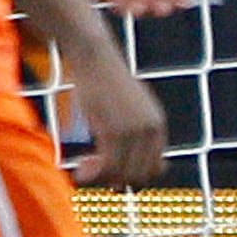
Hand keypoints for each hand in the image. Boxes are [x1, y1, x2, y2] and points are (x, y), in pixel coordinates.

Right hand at [68, 48, 168, 188]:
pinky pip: (107, 166)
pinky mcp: (113, 130)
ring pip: (121, 173)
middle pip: (138, 175)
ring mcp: (133, 131)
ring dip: (100, 179)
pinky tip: (79, 171)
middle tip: (93, 171)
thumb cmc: (108, 81)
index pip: (155, 168)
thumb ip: (140, 129)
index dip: (134, 177)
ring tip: (82, 170)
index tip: (113, 173)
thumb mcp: (132, 105)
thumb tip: (141, 156)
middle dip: (115, 180)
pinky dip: (92, 175)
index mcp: (157, 125)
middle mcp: (150, 130)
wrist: (95, 56)